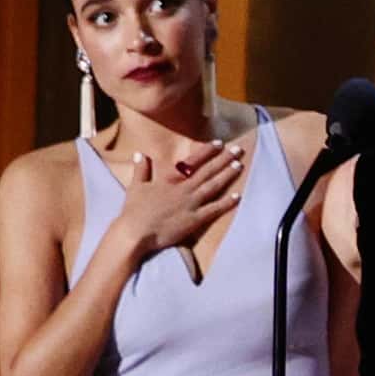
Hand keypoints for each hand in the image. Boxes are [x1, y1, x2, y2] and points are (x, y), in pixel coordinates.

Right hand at [115, 137, 244, 261]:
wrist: (136, 232)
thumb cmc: (134, 211)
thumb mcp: (135, 187)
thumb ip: (140, 169)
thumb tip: (140, 154)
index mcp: (170, 179)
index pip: (193, 161)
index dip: (207, 151)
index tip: (220, 143)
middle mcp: (184, 188)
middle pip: (208, 171)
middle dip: (224, 159)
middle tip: (238, 150)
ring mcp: (191, 204)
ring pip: (213, 186)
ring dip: (227, 175)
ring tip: (239, 165)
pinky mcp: (195, 220)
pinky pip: (214, 210)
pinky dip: (226, 203)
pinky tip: (238, 196)